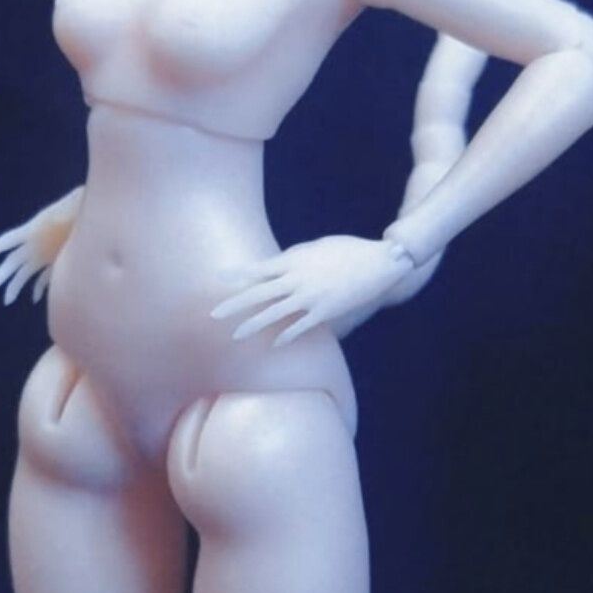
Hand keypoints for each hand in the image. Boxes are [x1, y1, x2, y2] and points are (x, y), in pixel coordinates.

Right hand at [0, 188, 81, 305]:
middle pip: (13, 261)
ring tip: (7, 300)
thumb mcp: (72, 205)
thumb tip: (68, 208)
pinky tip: (35, 299)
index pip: (10, 239)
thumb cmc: (80, 206)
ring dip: (16, 285)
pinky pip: (43, 276)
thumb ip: (68, 208)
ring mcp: (45, 253)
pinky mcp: (57, 260)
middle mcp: (35, 243)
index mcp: (35, 229)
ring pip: (24, 271)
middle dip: (1, 274)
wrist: (91, 211)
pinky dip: (38, 287)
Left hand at [210, 235, 414, 346]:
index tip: (218, 279)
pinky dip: (286, 336)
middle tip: (213, 315)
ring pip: (274, 314)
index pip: (258, 269)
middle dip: (235, 305)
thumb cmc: (347, 249)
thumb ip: (294, 257)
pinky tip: (274, 345)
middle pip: (258, 293)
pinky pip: (300, 326)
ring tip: (236, 336)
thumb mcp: (315, 246)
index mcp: (293, 260)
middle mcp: (297, 279)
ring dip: (253, 325)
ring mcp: (310, 297)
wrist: (379, 262)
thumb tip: (277, 265)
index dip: (237, 275)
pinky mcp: (324, 311)